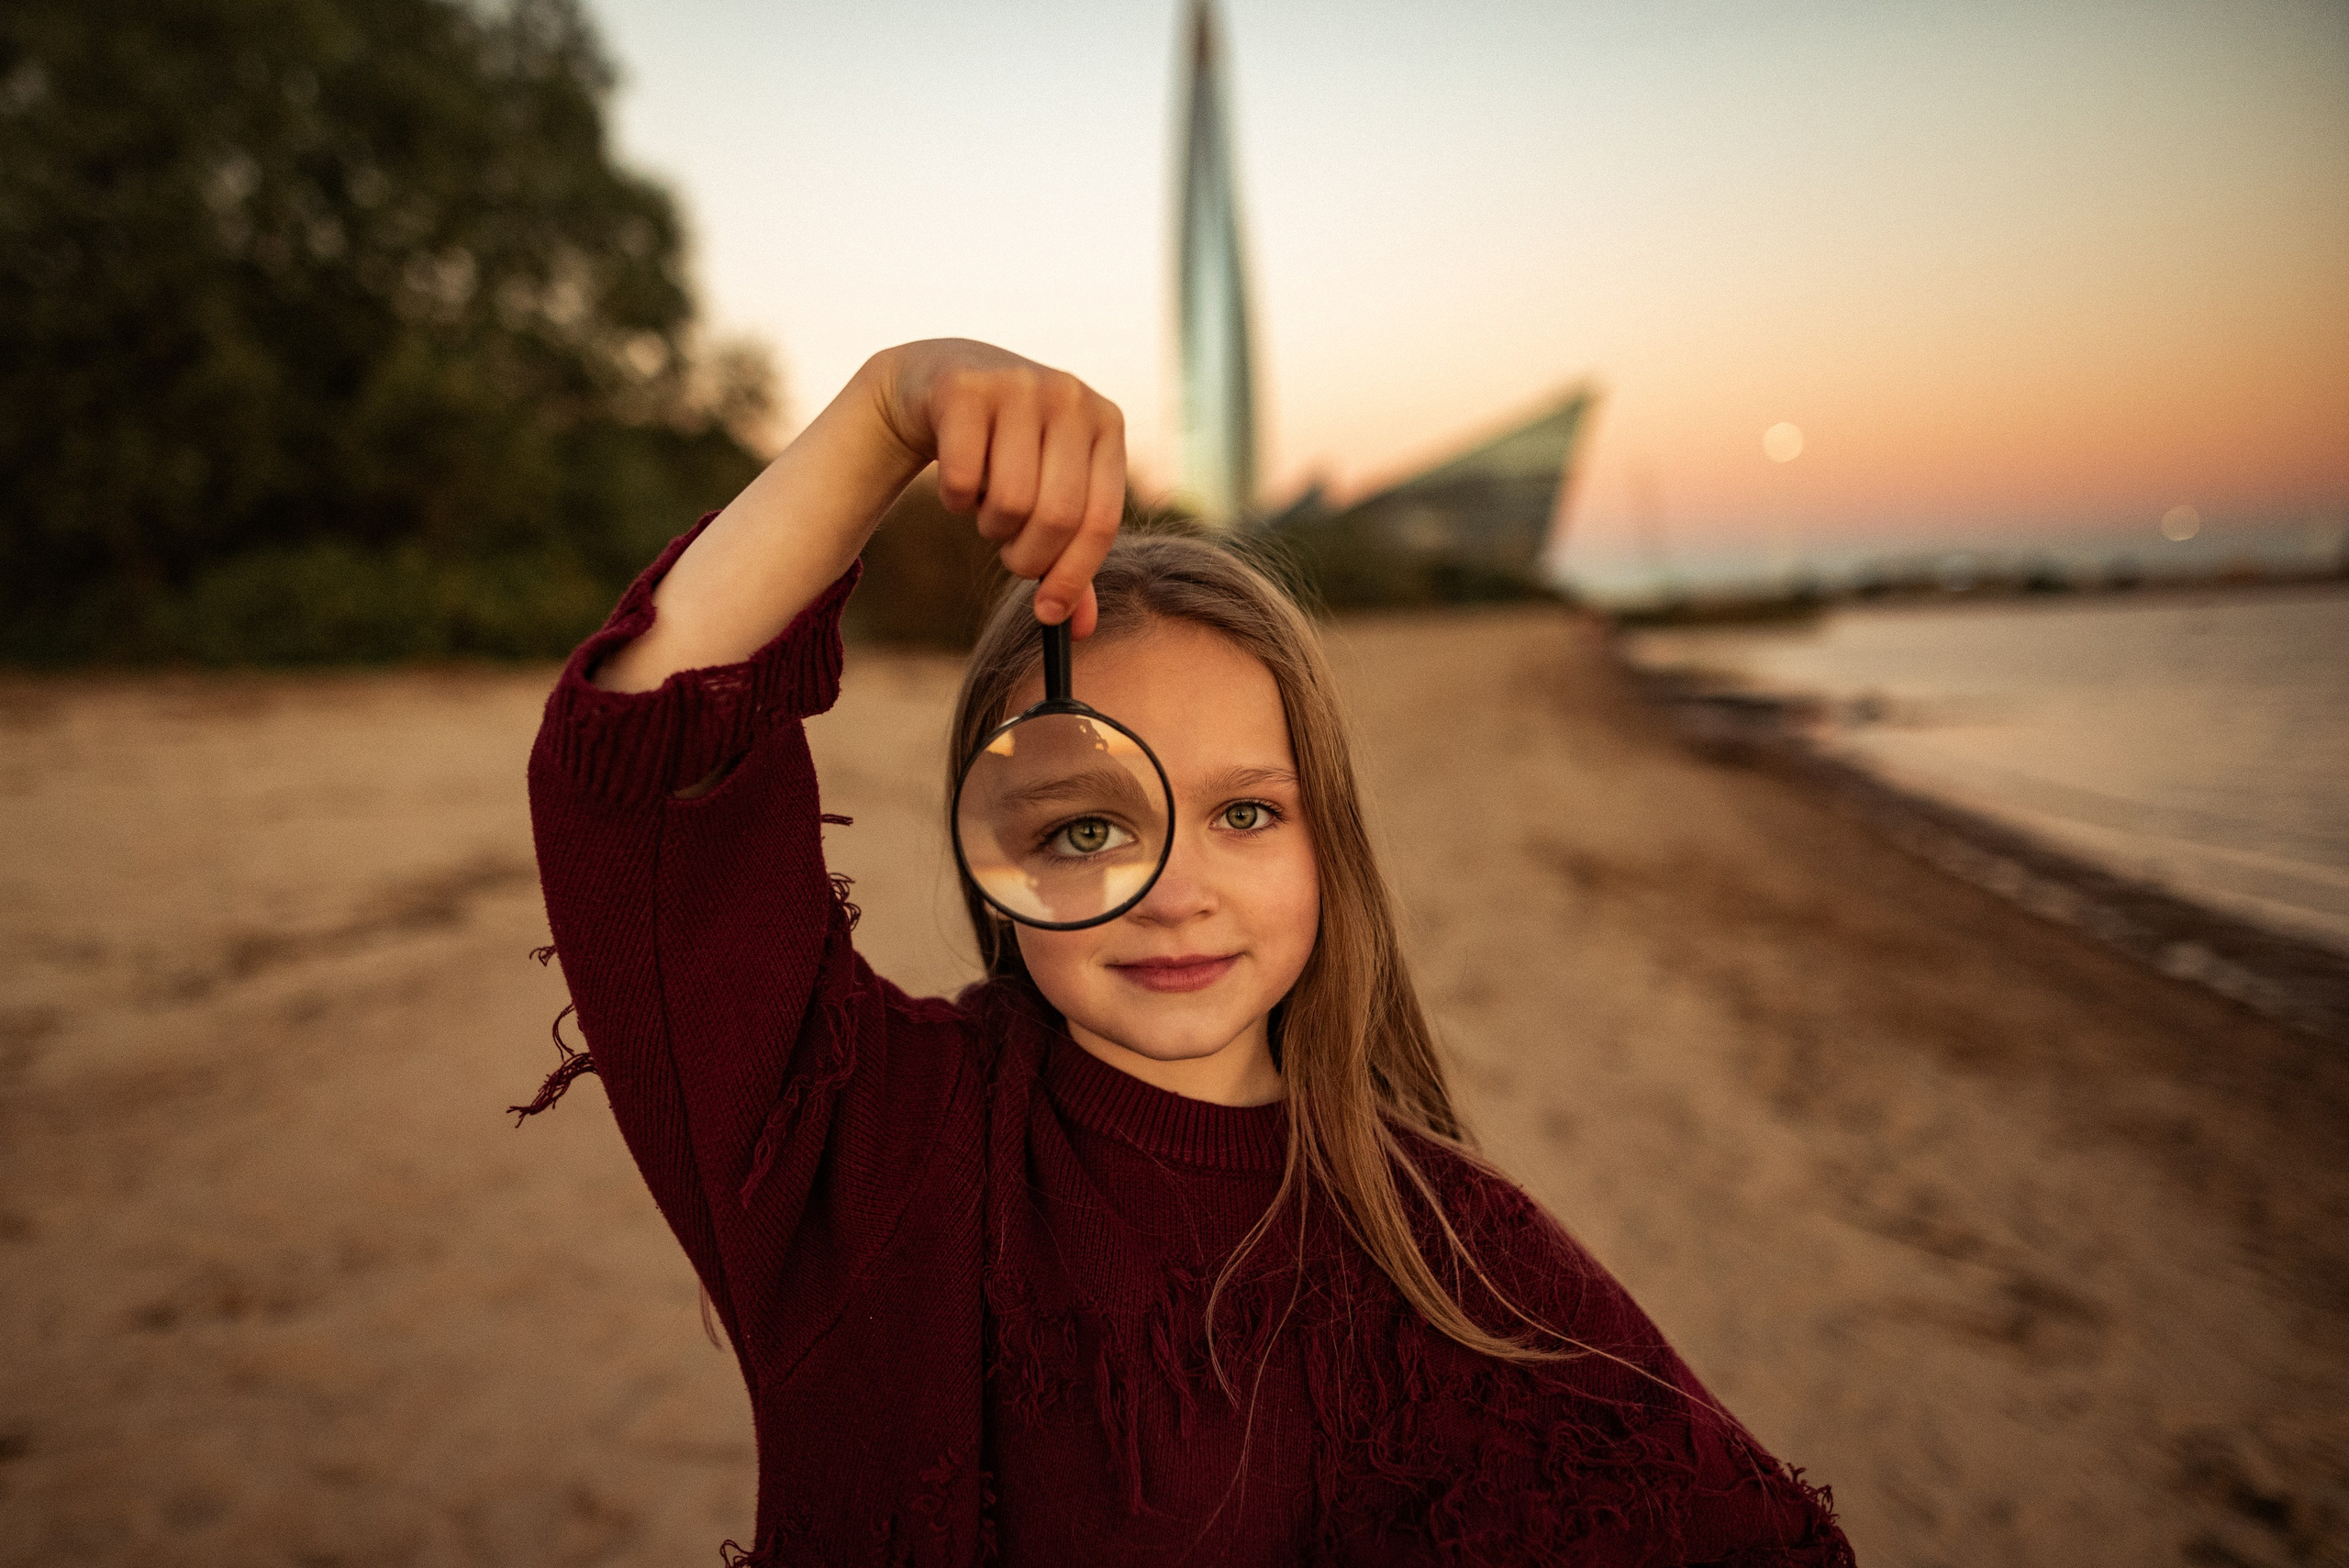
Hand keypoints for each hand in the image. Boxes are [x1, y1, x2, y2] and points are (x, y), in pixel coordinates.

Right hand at [871, 339, 1125, 636]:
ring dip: (990, 524)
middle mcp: (1070, 396)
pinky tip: (959, 478)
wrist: (938, 383)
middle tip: (1011, 555)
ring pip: (1009, 501)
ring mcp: (1017, 385)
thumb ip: (1069, 559)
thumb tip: (1079, 630)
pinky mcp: (964, 389)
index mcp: (1106, 424)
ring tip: (987, 506)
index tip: (1048, 615)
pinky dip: (955, 498)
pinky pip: (962, 479)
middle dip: (1026, 556)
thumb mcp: (1049, 495)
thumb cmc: (1007, 452)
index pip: (1101, 521)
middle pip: (1056, 516)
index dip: (1073, 577)